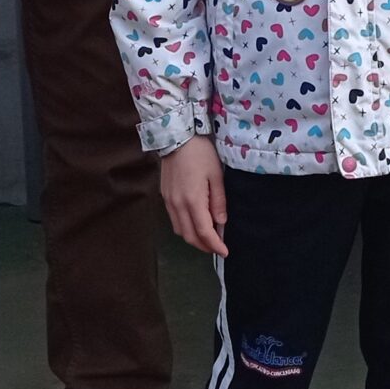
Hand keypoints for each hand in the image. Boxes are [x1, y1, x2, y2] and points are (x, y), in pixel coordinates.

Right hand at [159, 135, 228, 257]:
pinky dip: (185, 228)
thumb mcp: (216, 175)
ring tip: (208, 237)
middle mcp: (177, 205)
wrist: (177, 136)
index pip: (204, 232)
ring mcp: (168, 202)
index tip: (225, 252)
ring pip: (180, 230)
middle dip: (204, 246)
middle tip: (218, 248)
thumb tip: (221, 223)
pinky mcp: (164, 196)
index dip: (215, 245)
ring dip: (194, 239)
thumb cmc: (201, 153)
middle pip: (189, 236)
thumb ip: (219, 201)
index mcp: (192, 200)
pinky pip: (174, 220)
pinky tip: (195, 223)